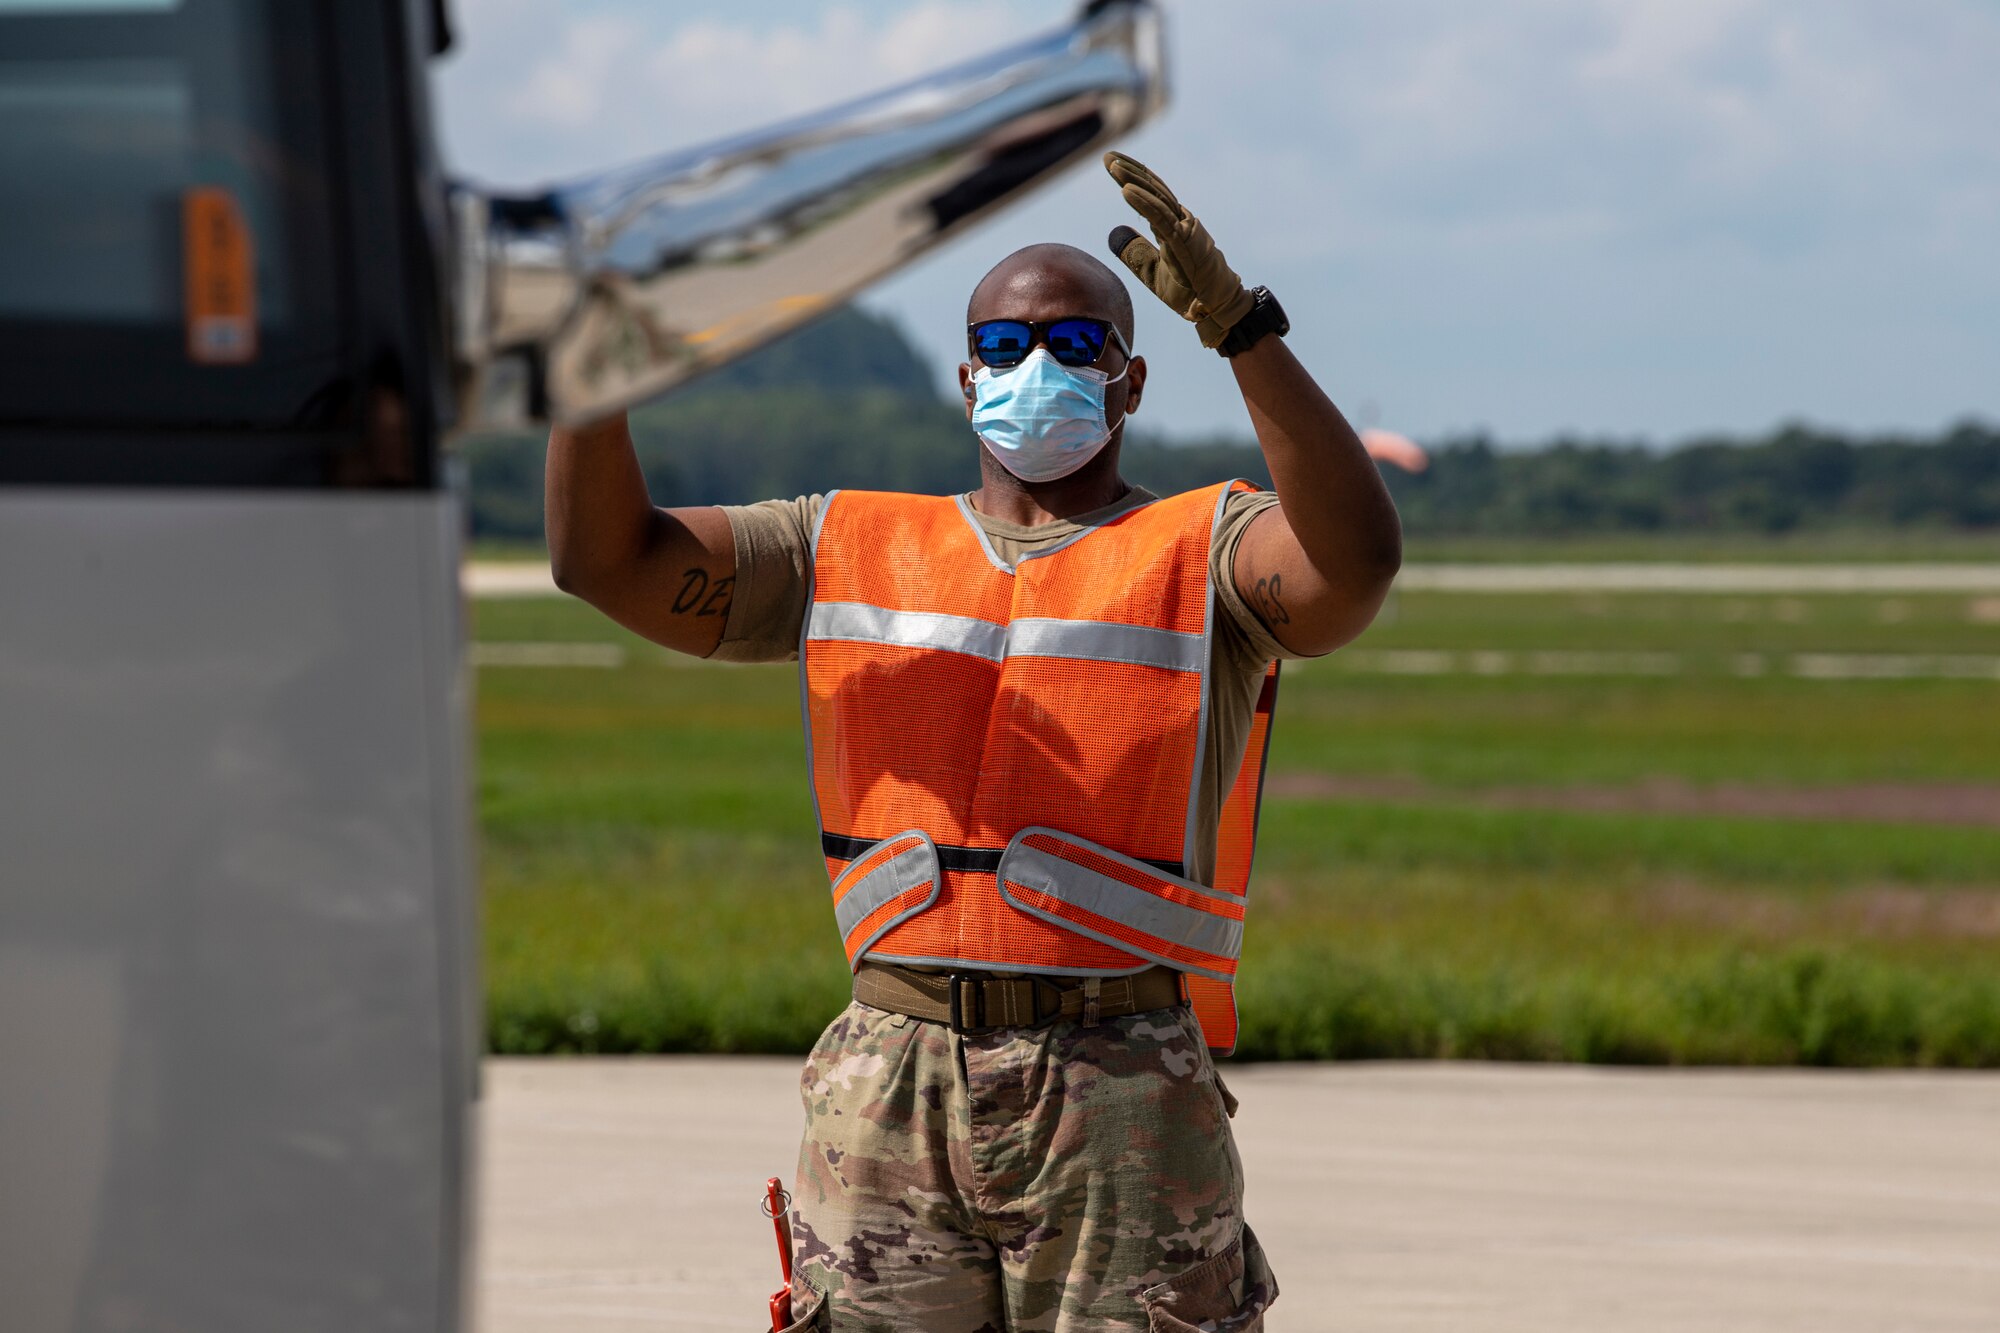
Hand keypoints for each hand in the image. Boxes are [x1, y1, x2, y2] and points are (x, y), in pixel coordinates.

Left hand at [1103, 152, 1257, 348]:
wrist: (1213, 307)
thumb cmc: (1188, 290)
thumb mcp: (1151, 270)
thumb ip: (1135, 251)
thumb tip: (1115, 233)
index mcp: (1172, 225)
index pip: (1150, 194)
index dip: (1132, 177)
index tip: (1112, 163)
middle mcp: (1180, 220)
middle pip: (1152, 188)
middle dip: (1130, 171)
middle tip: (1108, 157)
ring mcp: (1183, 228)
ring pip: (1156, 197)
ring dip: (1133, 180)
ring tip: (1112, 166)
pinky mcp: (1184, 240)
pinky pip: (1160, 217)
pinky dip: (1143, 202)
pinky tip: (1125, 190)